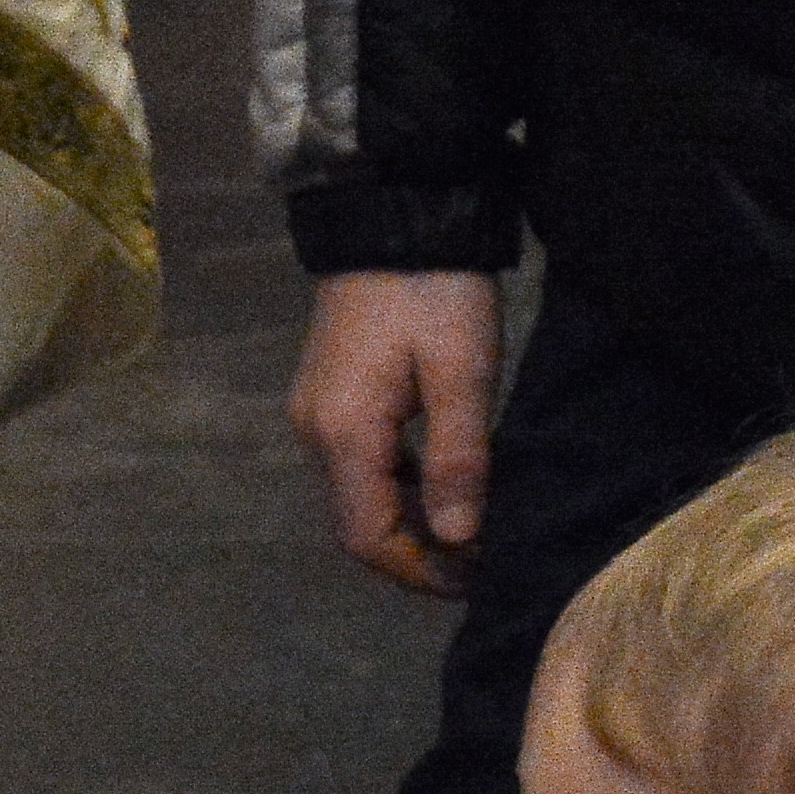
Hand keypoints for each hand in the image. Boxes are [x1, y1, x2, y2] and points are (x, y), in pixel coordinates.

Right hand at [286, 271, 501, 596]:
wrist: (395, 215)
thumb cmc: (435, 293)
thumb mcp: (462, 374)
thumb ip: (458, 460)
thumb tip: (458, 540)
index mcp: (344, 434)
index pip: (368, 537)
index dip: (420, 571)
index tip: (476, 578)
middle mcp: (315, 434)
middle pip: (356, 526)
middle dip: (415, 556)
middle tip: (479, 563)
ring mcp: (315, 415)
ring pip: (356, 500)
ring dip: (408, 526)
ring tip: (469, 530)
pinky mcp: (327, 398)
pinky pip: (358, 468)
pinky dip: (397, 492)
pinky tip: (441, 486)